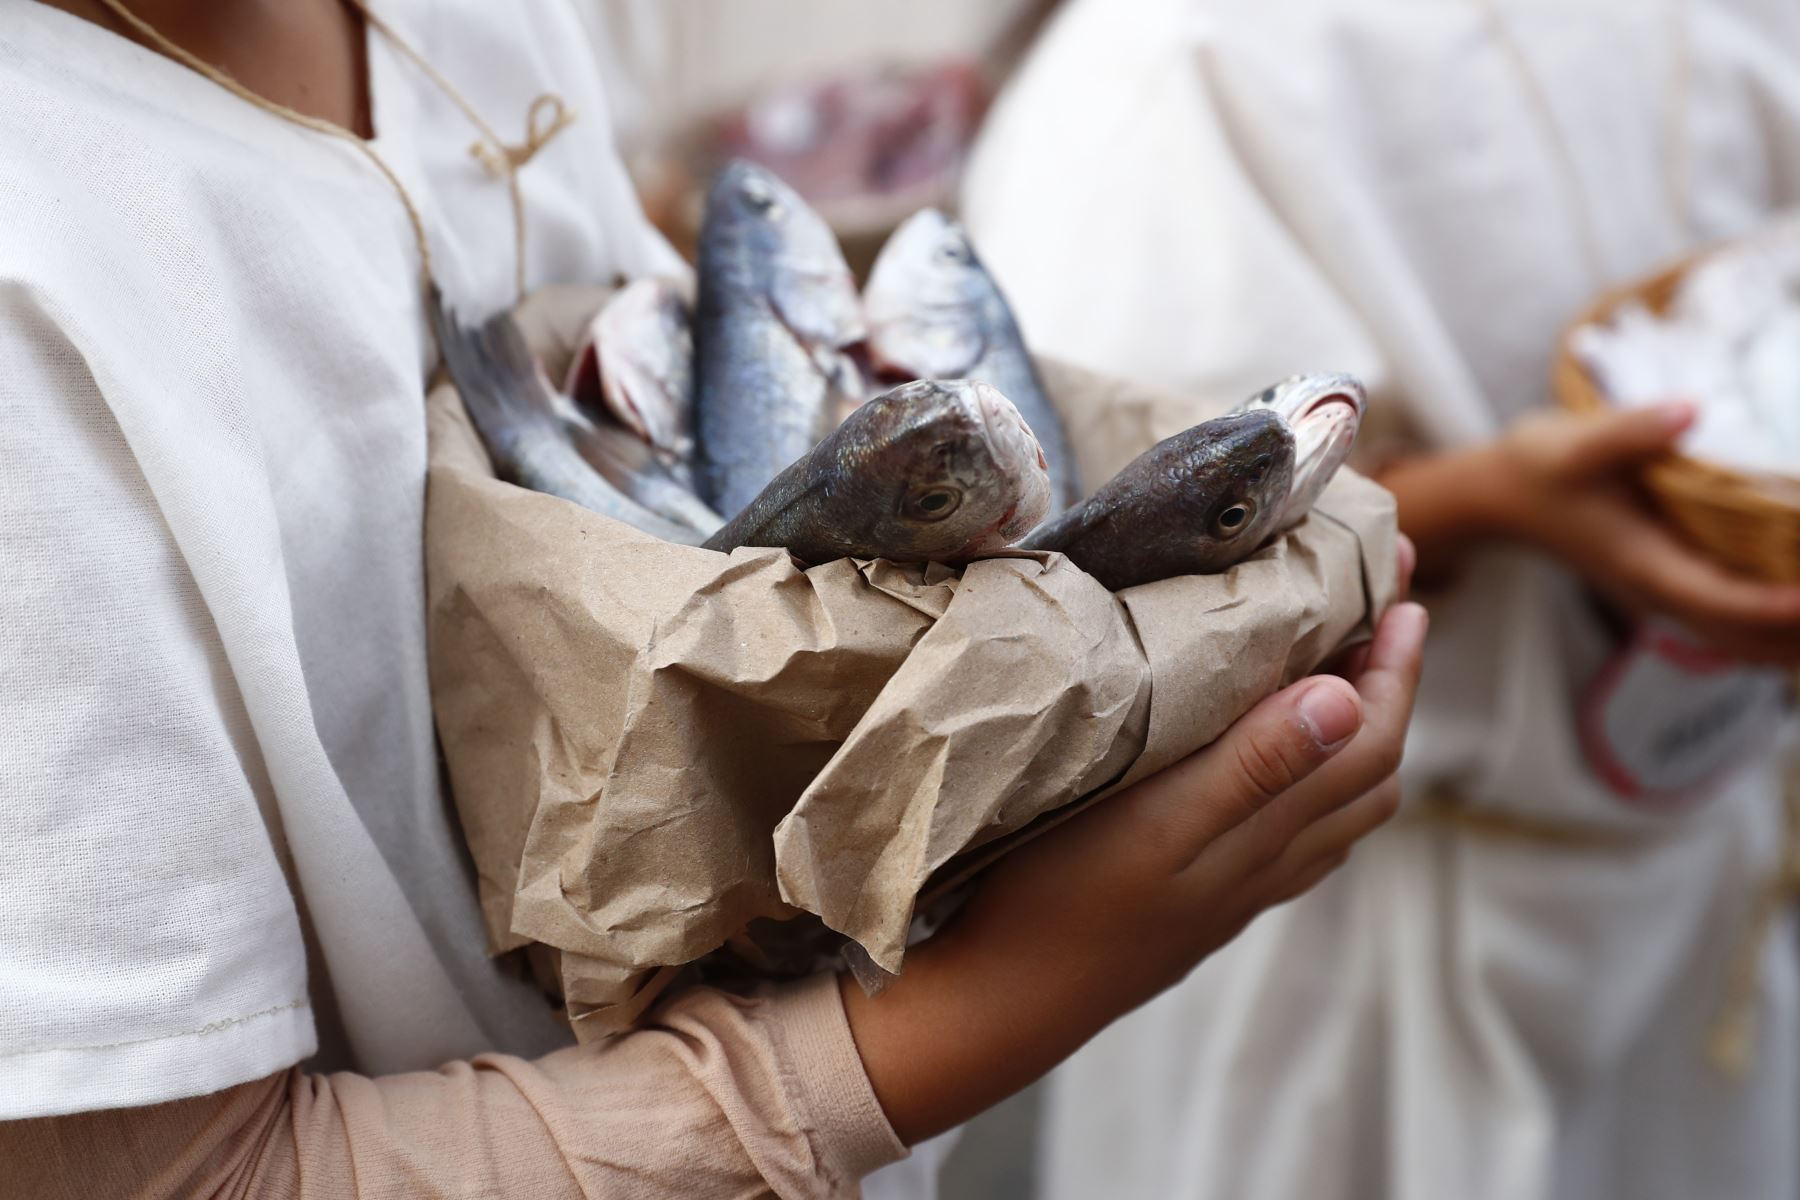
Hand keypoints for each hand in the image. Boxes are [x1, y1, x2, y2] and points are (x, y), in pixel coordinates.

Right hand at [841, 600, 1427, 1143]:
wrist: (1012, 997)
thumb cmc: (1063, 897)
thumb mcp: (1153, 822)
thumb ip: (1253, 765)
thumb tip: (1347, 700)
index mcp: (1267, 831)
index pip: (1369, 741)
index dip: (1396, 667)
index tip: (1404, 594)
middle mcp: (1273, 861)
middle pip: (1370, 771)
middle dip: (1391, 688)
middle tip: (1383, 612)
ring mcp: (1244, 886)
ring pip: (1341, 807)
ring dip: (1360, 733)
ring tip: (1344, 670)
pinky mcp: (1212, 898)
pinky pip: (1302, 833)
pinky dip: (1318, 777)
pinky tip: (1284, 756)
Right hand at [1476, 405, 1799, 662]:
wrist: (1503, 498)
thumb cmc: (1540, 469)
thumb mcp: (1576, 443)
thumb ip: (1632, 431)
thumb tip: (1690, 411)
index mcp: (1644, 565)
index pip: (1723, 603)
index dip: (1780, 606)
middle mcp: (1661, 595)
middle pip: (1749, 641)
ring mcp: (1669, 598)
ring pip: (1747, 644)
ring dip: (1795, 641)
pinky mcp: (1676, 590)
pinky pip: (1738, 628)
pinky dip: (1780, 630)